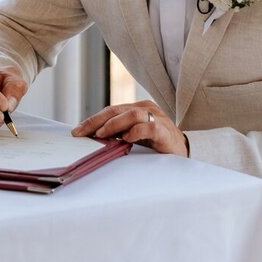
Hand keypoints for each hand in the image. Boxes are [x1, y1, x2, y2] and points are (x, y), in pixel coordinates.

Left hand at [72, 102, 188, 156]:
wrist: (184, 153)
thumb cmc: (157, 145)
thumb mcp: (135, 137)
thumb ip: (119, 134)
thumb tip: (94, 138)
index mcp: (137, 109)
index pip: (110, 111)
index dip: (92, 120)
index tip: (76, 131)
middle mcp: (145, 109)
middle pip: (116, 110)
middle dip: (96, 121)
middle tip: (81, 133)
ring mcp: (156, 118)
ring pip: (131, 114)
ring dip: (114, 125)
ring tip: (101, 135)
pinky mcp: (165, 131)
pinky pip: (149, 127)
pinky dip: (135, 132)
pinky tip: (126, 139)